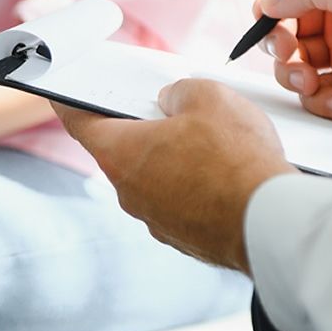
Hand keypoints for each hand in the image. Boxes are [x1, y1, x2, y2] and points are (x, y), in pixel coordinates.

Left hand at [53, 79, 296, 272]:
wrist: (271, 220)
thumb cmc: (235, 157)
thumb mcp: (207, 96)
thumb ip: (178, 92)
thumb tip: (172, 104)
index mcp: (120, 154)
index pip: (80, 122)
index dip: (69, 104)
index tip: (60, 96)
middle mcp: (129, 193)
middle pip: (123, 150)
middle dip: (142, 128)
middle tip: (168, 109)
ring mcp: (156, 220)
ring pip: (155, 178)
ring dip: (173, 160)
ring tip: (213, 143)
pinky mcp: (184, 238)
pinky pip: (181, 202)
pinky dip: (195, 187)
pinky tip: (225, 174)